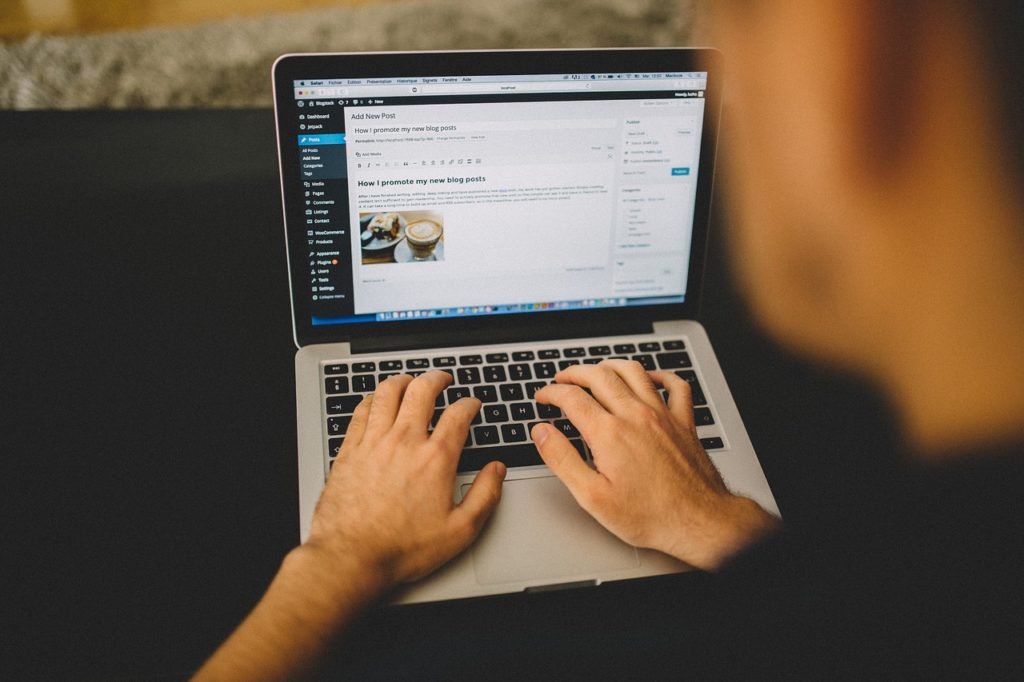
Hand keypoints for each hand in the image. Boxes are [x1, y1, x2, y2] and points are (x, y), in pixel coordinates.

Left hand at [304, 370, 505, 587]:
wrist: (351, 557)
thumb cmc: (401, 548)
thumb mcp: (460, 530)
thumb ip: (485, 495)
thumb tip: (496, 471)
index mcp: (436, 459)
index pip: (458, 415)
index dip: (470, 404)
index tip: (472, 404)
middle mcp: (404, 442)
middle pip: (422, 391)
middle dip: (437, 378)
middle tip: (443, 378)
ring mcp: (373, 442)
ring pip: (388, 393)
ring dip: (403, 380)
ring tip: (410, 380)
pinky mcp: (349, 450)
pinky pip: (361, 410)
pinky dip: (372, 399)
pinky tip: (375, 401)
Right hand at [532, 360, 777, 570]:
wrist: (697, 523)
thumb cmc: (649, 516)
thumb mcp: (592, 496)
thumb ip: (562, 459)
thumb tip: (541, 433)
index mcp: (610, 433)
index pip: (572, 397)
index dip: (551, 393)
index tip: (543, 397)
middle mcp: (636, 416)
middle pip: (599, 376)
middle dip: (574, 372)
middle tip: (561, 379)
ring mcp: (663, 415)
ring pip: (633, 372)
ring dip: (610, 365)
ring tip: (596, 370)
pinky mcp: (684, 422)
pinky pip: (675, 386)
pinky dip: (660, 375)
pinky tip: (650, 378)